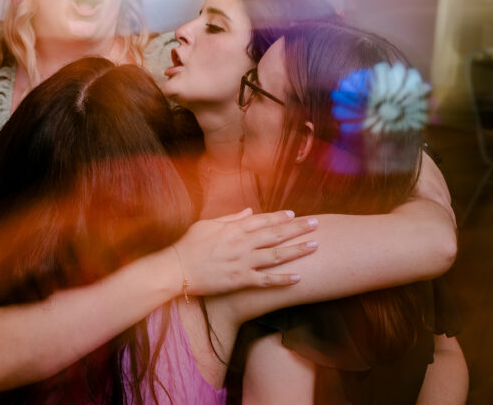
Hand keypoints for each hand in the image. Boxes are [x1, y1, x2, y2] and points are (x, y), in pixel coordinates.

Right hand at [173, 209, 318, 295]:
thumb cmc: (189, 245)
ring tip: (315, 246)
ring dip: (297, 250)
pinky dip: (283, 279)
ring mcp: (243, 262)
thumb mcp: (208, 224)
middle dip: (297, 229)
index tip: (294, 215)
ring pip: (276, 255)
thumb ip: (230, 218)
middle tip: (316, 224)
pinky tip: (299, 278)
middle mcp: (242, 243)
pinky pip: (266, 280)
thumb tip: (249, 211)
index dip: (280, 217)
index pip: (262, 220)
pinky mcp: (240, 280)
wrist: (177, 269)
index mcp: (234, 228)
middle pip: (275, 234)